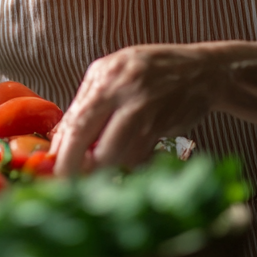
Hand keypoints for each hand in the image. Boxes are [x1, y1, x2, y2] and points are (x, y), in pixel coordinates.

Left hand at [50, 44, 219, 175]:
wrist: (204, 72)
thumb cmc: (153, 72)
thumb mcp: (116, 73)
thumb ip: (90, 102)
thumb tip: (62, 140)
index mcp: (104, 75)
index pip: (73, 119)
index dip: (61, 151)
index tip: (52, 171)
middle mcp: (122, 89)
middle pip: (85, 137)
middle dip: (72, 167)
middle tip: (65, 184)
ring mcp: (144, 108)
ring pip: (113, 155)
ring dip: (102, 170)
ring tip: (97, 173)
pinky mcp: (162, 127)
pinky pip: (137, 158)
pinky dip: (127, 167)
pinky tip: (124, 165)